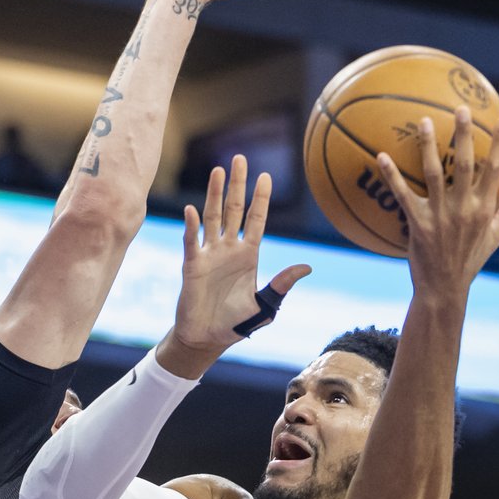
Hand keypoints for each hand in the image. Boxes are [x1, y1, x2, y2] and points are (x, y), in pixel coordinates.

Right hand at [157, 156, 309, 376]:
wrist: (207, 339)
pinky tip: (192, 210)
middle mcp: (228, 249)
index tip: (265, 175)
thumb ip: (282, 285)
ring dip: (214, 194)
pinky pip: (192, 241)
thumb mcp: (264, 306)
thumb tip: (307, 266)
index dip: (261, 198)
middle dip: (238, 185)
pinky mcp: (192, 265)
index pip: (256, 220)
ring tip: (218, 171)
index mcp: (248, 255)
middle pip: (234, 210)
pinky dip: (192, 226)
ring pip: (213, 217)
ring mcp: (209, 254)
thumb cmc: (236, 324)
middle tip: (240, 159)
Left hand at [377, 107, 498, 300]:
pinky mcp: (418, 224)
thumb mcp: (496, 234)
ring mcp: (440, 216)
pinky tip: (380, 156)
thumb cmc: (471, 259)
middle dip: (464, 135)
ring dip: (428, 146)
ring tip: (423, 121)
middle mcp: (464, 209)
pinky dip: (391, 175)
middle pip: (464, 164)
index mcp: (484, 209)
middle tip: (460, 108)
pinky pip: (403, 195)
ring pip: (433, 174)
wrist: (444, 289)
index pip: (495, 169)